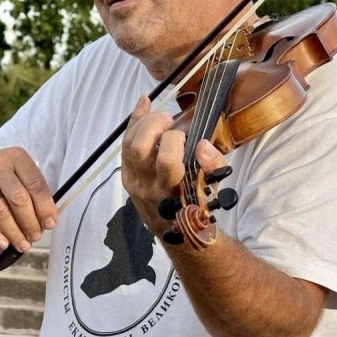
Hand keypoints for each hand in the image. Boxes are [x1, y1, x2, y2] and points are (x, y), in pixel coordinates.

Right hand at [0, 147, 57, 252]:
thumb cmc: (0, 173)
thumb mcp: (18, 170)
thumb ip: (32, 191)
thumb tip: (45, 221)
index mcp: (16, 157)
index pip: (35, 184)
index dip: (45, 207)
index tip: (50, 224)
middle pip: (19, 199)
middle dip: (30, 223)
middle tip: (36, 236)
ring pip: (0, 212)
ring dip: (14, 233)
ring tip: (23, 244)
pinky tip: (3, 243)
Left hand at [121, 96, 228, 237]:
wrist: (176, 232)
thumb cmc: (198, 207)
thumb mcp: (213, 189)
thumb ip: (212, 165)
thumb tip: (202, 144)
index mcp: (172, 191)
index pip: (167, 162)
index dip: (176, 141)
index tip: (188, 134)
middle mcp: (149, 186)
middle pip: (139, 148)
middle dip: (153, 125)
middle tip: (170, 119)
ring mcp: (134, 181)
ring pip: (127, 144)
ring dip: (142, 122)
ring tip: (162, 116)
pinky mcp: (126, 176)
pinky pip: (124, 145)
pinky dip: (133, 123)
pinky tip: (144, 104)